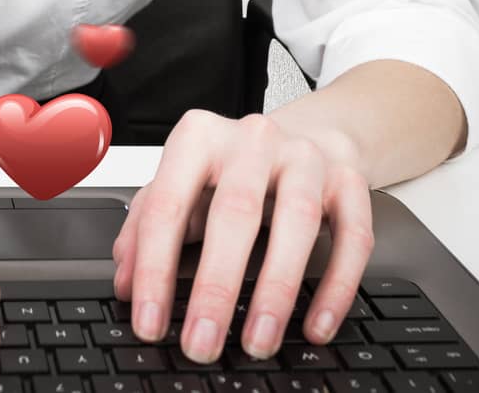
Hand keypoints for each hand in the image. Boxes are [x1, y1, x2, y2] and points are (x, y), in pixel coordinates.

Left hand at [110, 110, 372, 361]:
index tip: (150, 322)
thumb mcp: (182, 187)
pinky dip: (335, 287)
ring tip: (258, 342)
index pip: (168, 206)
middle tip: (201, 343)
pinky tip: (315, 326)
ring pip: (298, 221)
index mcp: (199, 138)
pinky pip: (352, 236)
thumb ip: (146, 229)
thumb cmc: (233, 170)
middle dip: (216, 288)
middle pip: (235, 213)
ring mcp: (307, 157)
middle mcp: (253, 140)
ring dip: (276, 290)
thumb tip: (126, 283)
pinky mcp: (351, 181)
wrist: (307, 134)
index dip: (155, 269)